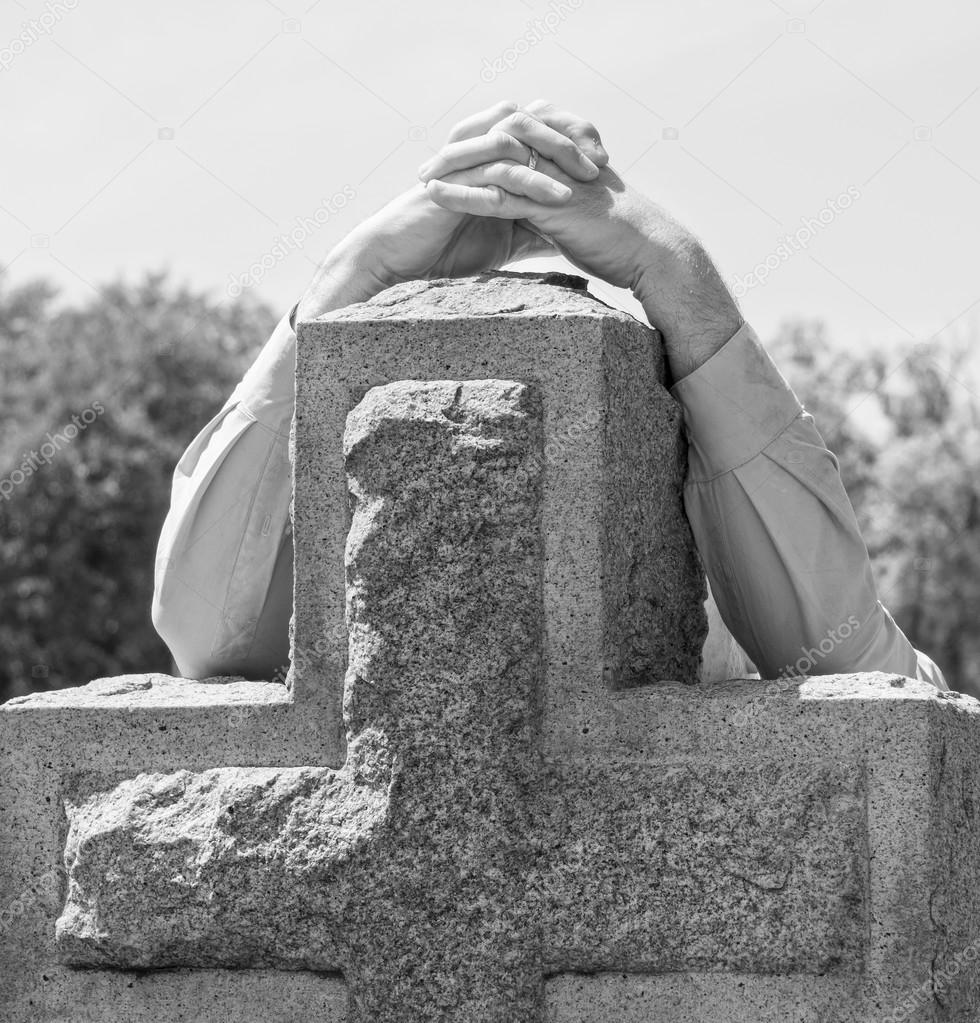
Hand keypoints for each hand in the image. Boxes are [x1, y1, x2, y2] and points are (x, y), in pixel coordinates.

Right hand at [296, 101, 607, 321]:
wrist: (399, 260)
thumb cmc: (444, 250)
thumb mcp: (501, 239)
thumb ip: (529, 228)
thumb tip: (563, 237)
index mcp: (491, 157)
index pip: (538, 131)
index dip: (572, 140)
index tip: (605, 164)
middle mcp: (480, 151)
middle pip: (533, 122)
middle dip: (571, 137)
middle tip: (603, 162)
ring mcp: (467, 162)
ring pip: (519, 138)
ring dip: (557, 155)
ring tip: (589, 178)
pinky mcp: (456, 180)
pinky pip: (499, 170)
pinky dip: (531, 181)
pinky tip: (557, 197)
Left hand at [421, 114, 741, 376]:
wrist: (652, 254)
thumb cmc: (622, 244)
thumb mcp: (583, 220)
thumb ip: (558, 212)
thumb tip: (536, 223)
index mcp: (564, 160)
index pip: (513, 145)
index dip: (480, 152)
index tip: (449, 163)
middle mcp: (557, 160)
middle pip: (497, 145)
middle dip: (460, 153)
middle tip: (426, 165)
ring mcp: (554, 178)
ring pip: (493, 164)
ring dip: (454, 171)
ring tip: (422, 181)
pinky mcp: (551, 203)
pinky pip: (499, 194)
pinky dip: (465, 195)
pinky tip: (439, 198)